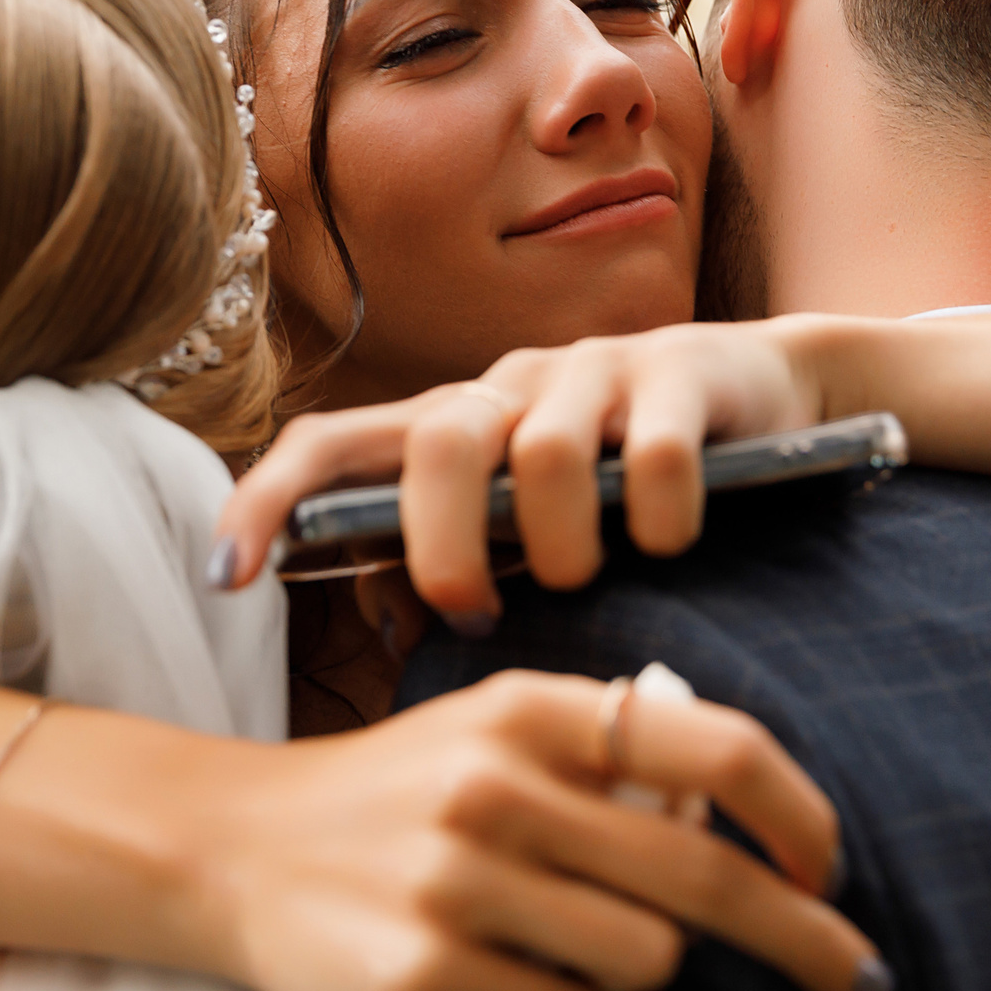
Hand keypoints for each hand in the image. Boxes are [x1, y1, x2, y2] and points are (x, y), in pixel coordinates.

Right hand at [188, 669, 887, 990]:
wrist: (232, 848)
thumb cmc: (399, 791)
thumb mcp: (494, 729)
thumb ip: (610, 753)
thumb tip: (747, 826)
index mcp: (527, 709)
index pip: (712, 750)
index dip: (799, 815)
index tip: (833, 867)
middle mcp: (493, 787)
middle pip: (704, 880)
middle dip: (803, 936)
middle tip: (858, 979)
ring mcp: (454, 885)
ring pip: (646, 961)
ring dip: (632, 966)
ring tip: (556, 938)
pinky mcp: (423, 977)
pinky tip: (497, 975)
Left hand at [217, 321, 834, 625]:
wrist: (767, 397)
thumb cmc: (624, 485)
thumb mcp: (530, 534)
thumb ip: (457, 573)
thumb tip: (387, 618)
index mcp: (452, 426)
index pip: (330, 444)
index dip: (266, 502)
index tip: (224, 580)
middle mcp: (507, 385)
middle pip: (437, 441)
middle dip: (443, 546)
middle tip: (475, 612)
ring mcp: (593, 372)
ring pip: (541, 455)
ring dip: (559, 545)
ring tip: (586, 580)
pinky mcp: (680, 373)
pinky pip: (651, 456)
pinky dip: (657, 520)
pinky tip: (670, 544)